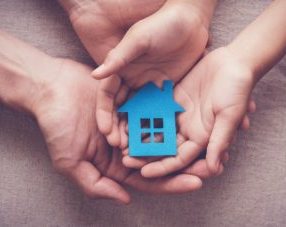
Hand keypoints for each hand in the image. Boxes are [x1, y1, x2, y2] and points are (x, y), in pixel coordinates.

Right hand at [33, 59, 202, 203]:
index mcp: (115, 165)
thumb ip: (96, 184)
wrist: (50, 88)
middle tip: (213, 163)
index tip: (197, 182)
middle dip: (186, 163)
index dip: (172, 182)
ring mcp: (131, 124)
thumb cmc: (57, 126)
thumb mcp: (70, 161)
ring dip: (184, 139)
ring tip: (209, 141)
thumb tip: (124, 199)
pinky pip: (155, 110)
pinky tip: (191, 116)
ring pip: (163, 135)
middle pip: (161, 158)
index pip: (148, 178)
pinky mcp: (132, 102)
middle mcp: (126, 146)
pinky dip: (171, 115)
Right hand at [59, 0, 213, 146]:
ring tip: (136, 149)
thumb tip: (95, 75)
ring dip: (136, 131)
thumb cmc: (161, 24)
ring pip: (139, 114)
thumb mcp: (138, 39)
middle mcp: (132, 81)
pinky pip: (159, 111)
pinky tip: (157, 139)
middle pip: (122, 109)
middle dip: (119, 128)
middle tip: (120, 146)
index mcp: (121, 69)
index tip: (106, 131)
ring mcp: (149, 88)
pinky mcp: (166, 92)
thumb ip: (118, 58)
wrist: (190, 20)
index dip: (104, 114)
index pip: (107, 96)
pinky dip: (156, 125)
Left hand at [123, 47, 255, 177]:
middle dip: (146, 154)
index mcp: (202, 137)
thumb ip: (220, 140)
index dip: (162, 167)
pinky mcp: (173, 98)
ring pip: (157, 129)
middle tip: (125, 159)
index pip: (179, 158)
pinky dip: (143, 114)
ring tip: (121, 141)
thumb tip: (213, 168)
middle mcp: (189, 129)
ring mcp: (180, 114)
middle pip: (164, 147)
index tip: (143, 173)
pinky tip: (127, 117)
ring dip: (141, 136)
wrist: (234, 62)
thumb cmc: (238, 89)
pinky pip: (156, 109)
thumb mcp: (229, 115)